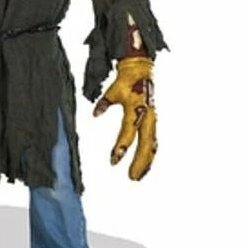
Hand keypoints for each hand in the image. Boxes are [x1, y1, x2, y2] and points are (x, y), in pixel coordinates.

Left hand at [92, 56, 156, 179]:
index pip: (128, 131)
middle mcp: (147, 116)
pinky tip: (144, 165)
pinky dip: (148, 153)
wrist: (141, 69)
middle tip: (131, 177)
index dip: (121, 146)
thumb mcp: (113, 90)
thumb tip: (95, 114)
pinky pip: (152, 140)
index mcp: (136, 109)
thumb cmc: (126, 80)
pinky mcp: (152, 121)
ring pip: (151, 145)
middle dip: (139, 161)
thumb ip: (105, 102)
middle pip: (146, 144)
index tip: (113, 161)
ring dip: (145, 161)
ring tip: (137, 176)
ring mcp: (151, 119)